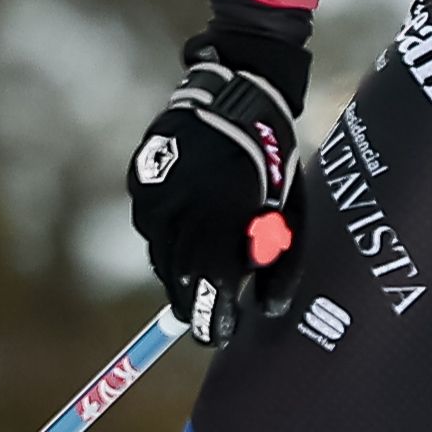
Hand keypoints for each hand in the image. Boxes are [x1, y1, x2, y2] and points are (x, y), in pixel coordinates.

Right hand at [130, 36, 303, 344]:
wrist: (237, 95)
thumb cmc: (274, 158)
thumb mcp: (290, 212)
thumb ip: (281, 265)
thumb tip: (268, 312)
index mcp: (223, 219)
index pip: (208, 288)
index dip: (210, 319)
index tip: (217, 335)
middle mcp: (183, 210)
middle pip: (178, 279)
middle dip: (194, 300)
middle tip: (208, 311)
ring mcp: (156, 195)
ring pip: (159, 255)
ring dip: (180, 268)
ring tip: (203, 262)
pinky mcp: (141, 181)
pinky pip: (150, 226)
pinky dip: (168, 236)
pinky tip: (189, 225)